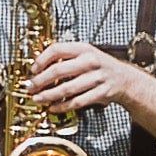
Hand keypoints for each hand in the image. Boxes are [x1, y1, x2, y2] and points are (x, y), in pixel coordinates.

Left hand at [15, 37, 141, 126]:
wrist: (125, 79)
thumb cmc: (100, 66)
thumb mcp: (85, 54)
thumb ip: (65, 57)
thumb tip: (38, 66)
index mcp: (84, 49)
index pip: (57, 50)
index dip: (41, 60)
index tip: (32, 70)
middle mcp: (91, 61)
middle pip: (58, 70)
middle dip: (40, 81)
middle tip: (30, 87)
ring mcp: (97, 78)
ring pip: (67, 88)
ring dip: (48, 95)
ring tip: (38, 99)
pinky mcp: (102, 93)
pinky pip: (78, 101)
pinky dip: (63, 106)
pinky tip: (53, 107)